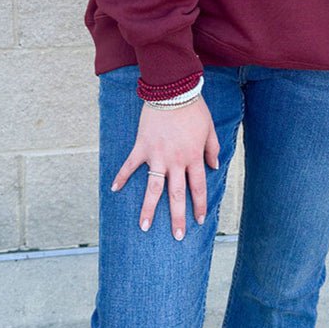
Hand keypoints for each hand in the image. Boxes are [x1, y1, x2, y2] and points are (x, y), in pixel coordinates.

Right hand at [110, 96, 220, 240]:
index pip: (198, 188)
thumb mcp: (209, 129)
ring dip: (148, 209)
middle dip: (177, 218)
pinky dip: (121, 176)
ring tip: (144, 227)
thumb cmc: (193, 109)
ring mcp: (157, 156)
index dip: (199, 205)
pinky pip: (130, 165)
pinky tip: (113, 189)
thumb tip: (214, 166)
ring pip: (153, 188)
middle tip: (177, 236)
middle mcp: (175, 162)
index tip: (199, 221)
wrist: (173, 91)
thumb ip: (212, 149)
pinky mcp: (142, 147)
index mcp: (193, 158)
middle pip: (176, 195)